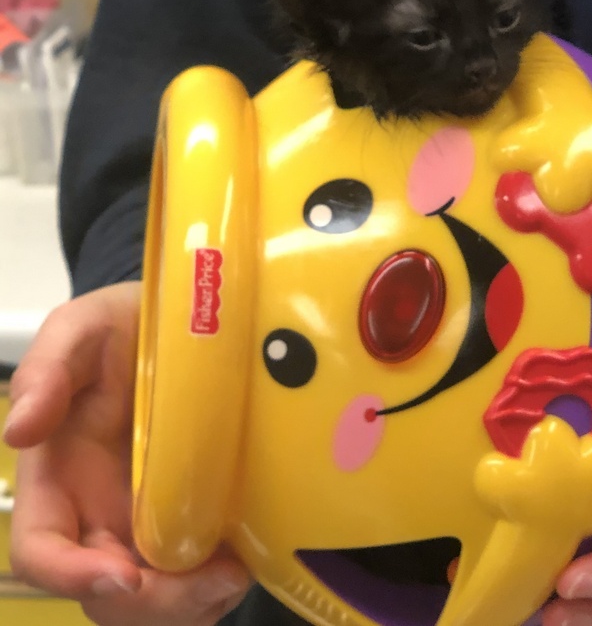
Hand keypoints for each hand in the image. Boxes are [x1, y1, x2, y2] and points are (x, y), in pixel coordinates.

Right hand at [3, 282, 250, 625]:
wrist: (187, 316)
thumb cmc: (127, 322)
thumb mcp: (85, 329)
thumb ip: (49, 370)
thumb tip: (18, 429)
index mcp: (62, 477)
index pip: (43, 550)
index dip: (73, 578)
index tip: (126, 578)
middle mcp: (101, 509)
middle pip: (106, 592)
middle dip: (154, 604)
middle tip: (212, 580)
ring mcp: (150, 518)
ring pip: (154, 599)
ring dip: (191, 605)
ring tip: (235, 574)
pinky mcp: (197, 517)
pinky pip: (196, 579)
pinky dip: (217, 589)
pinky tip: (247, 563)